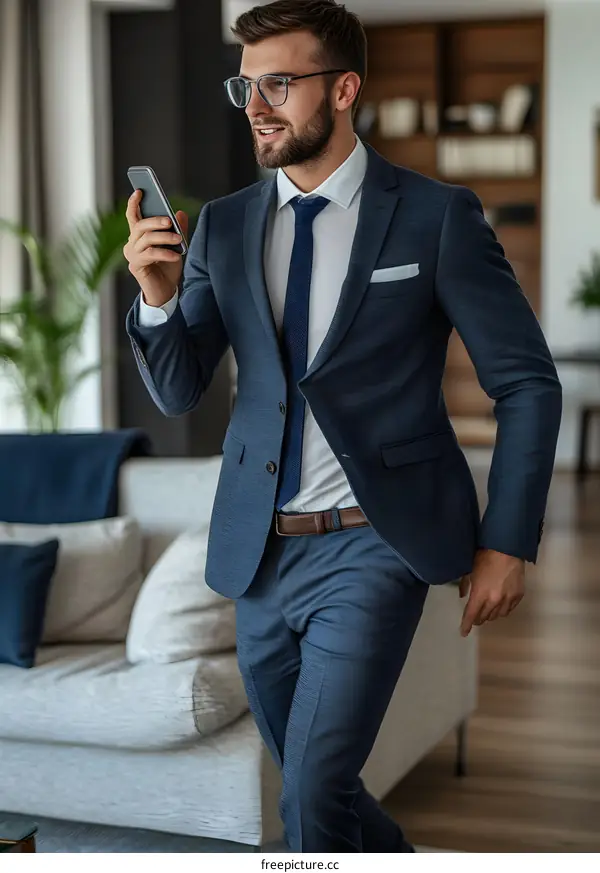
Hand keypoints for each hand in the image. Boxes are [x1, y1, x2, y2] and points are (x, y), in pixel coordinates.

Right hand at [123, 189, 188, 306]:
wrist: (166, 291)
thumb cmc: (168, 267)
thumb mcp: (176, 245)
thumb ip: (178, 229)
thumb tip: (180, 212)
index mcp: (139, 235)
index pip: (133, 216)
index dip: (134, 203)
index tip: (140, 191)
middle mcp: (132, 243)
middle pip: (140, 225)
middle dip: (155, 220)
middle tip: (169, 221)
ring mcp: (132, 254)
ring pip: (146, 238)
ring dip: (164, 237)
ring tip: (178, 239)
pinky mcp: (136, 265)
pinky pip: (150, 254)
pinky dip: (164, 253)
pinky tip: (176, 255)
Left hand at [459, 549, 524, 636]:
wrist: (507, 549)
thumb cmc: (485, 557)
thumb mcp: (470, 570)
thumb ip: (465, 585)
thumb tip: (463, 596)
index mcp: (480, 594)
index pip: (471, 615)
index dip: (466, 625)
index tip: (463, 632)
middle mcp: (494, 600)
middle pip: (484, 617)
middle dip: (478, 618)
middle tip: (475, 614)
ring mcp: (508, 599)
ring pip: (497, 616)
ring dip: (491, 614)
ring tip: (488, 608)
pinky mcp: (518, 596)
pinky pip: (509, 610)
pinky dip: (503, 609)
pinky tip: (500, 604)